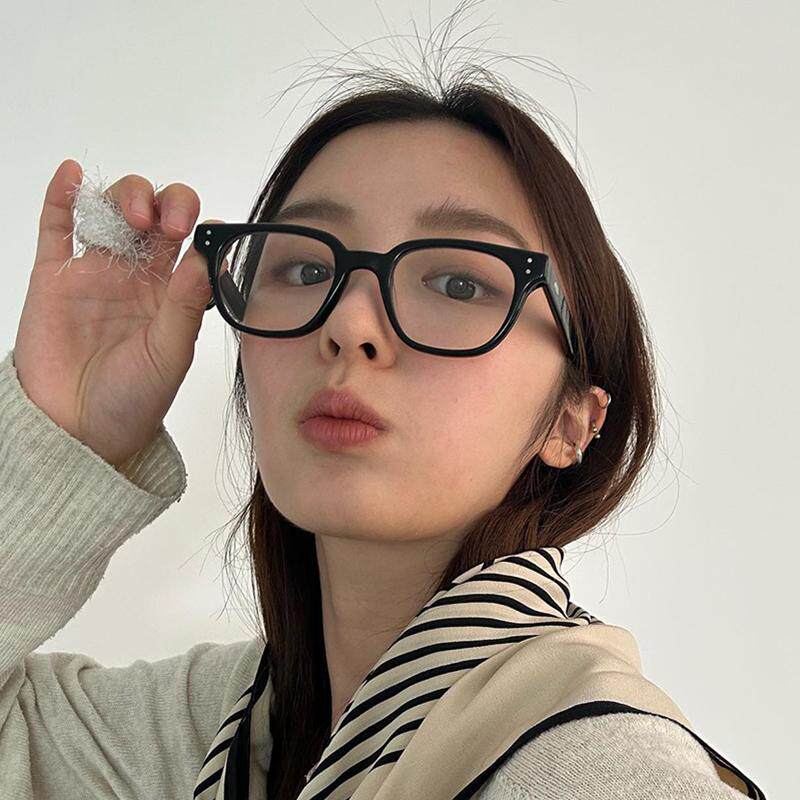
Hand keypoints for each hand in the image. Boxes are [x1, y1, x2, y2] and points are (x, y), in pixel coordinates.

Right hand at [13, 158, 220, 467]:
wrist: (77, 431)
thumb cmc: (133, 401)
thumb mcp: (170, 354)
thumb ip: (186, 305)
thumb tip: (206, 256)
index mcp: (171, 293)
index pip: (191, 242)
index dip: (200, 227)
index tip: (207, 231)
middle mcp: (136, 276)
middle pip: (154, 215)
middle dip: (166, 203)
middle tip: (169, 222)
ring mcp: (94, 272)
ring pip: (110, 212)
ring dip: (124, 197)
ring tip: (134, 215)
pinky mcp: (54, 277)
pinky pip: (55, 227)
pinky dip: (61, 197)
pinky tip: (71, 175)